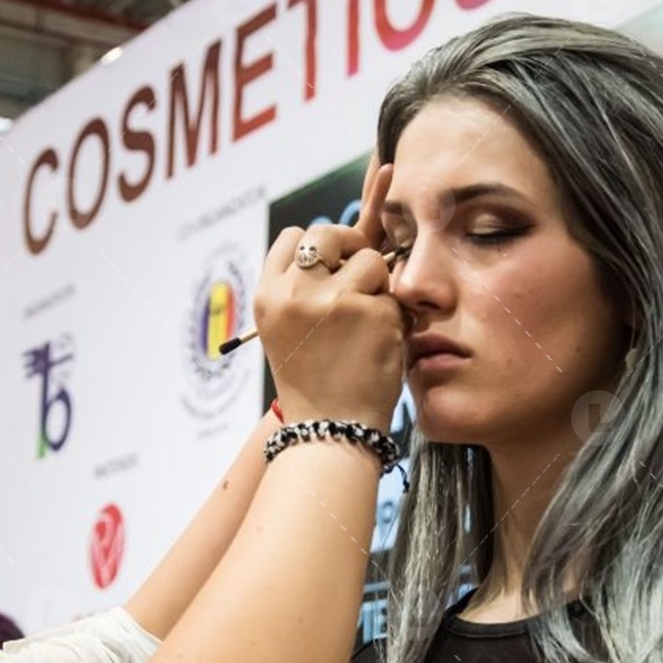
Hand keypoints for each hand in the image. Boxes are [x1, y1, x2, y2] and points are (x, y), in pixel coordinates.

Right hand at [254, 157, 403, 430]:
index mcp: (269, 295)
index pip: (293, 237)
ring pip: (370, 259)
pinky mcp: (375, 314)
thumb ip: (303, 287)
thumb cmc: (313, 380)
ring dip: (376, 284)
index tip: (331, 264)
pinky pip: (393, 296)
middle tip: (360, 274)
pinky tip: (378, 345)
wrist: (331, 430)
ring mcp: (337, 300)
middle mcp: (297, 292)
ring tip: (366, 322)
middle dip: (350, 246)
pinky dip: (392, 317)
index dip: (318, 246)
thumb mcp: (287, 328)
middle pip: (329, 233)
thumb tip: (342, 244)